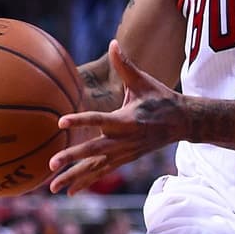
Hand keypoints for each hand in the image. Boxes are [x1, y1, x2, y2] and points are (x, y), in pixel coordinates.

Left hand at [51, 41, 185, 194]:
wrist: (183, 123)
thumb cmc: (161, 99)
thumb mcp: (144, 82)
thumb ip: (125, 65)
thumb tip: (114, 42)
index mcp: (128, 120)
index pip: (100, 120)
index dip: (81, 121)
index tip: (61, 122)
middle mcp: (125, 140)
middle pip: (95, 151)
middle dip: (73, 158)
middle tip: (51, 163)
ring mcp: (124, 153)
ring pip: (95, 168)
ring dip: (73, 177)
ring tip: (51, 187)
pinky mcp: (124, 160)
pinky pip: (101, 173)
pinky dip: (84, 182)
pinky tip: (67, 191)